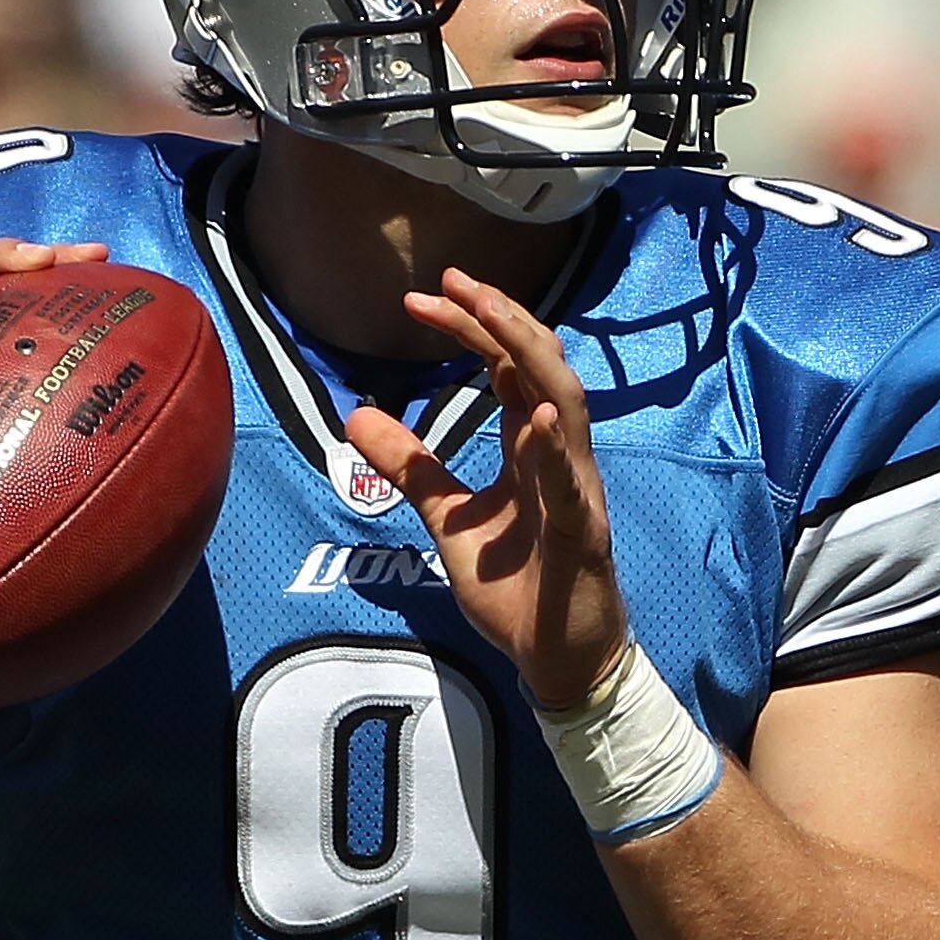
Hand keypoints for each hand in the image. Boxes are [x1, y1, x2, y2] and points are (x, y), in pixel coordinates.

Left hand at [346, 268, 627, 709]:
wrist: (555, 658)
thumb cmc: (517, 588)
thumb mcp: (448, 519)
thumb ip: (411, 469)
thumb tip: (356, 415)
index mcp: (531, 446)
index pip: (503, 366)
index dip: (469, 327)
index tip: (419, 298)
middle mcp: (560, 454)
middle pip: (537, 365)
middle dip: (498, 319)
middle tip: (451, 280)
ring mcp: (577, 489)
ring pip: (565, 404)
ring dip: (529, 356)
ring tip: (491, 315)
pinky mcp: (583, 534)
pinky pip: (571, 483)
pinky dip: (556, 448)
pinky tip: (537, 415)